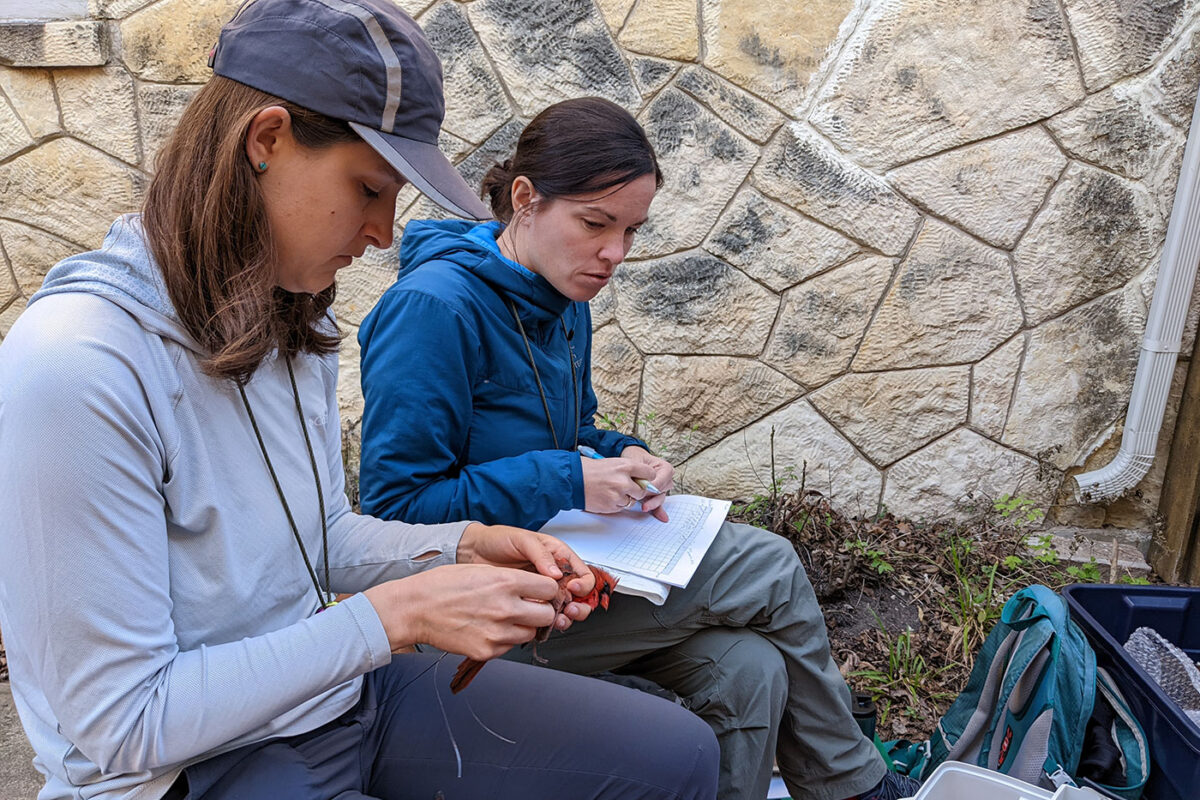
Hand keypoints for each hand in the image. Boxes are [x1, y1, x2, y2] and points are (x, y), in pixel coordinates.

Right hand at [363, 563, 561, 658]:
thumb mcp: (482, 570)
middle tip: (529, 607)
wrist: (414, 609)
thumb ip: (512, 579)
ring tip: (506, 618)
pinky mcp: (487, 651)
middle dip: (542, 610)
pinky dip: (506, 639)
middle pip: (547, 614)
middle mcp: (505, 607)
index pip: (550, 588)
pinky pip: (511, 646)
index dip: (547, 590)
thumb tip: (535, 586)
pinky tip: (490, 628)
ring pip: (532, 633)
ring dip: (525, 626)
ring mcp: (497, 632)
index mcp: (506, 581)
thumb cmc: (443, 585)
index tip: (540, 592)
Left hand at [457, 523, 595, 624]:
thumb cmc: (498, 540)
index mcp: (558, 557)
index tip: (572, 589)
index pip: (583, 574)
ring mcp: (541, 591)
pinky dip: (547, 623)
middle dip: (579, 606)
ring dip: (565, 618)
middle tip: (569, 610)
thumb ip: (541, 555)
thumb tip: (557, 573)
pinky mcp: (529, 603)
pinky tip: (542, 623)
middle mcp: (554, 575)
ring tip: (558, 619)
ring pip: (564, 609)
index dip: (583, 584)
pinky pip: (544, 616)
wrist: (473, 552)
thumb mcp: (522, 540)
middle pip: (579, 597)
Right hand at [581, 454, 657, 515]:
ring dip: (626, 498)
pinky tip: (607, 496)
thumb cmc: (590, 470)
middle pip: (643, 490)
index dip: (647, 477)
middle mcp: (624, 480)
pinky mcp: (612, 505)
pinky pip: (622, 507)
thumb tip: (643, 479)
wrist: (573, 480)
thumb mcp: (613, 463)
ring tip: (612, 491)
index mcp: (625, 466)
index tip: (645, 479)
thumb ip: (629, 471)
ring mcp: (618, 494)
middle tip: (627, 487)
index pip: (650, 473)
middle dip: (637, 490)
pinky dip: (617, 504)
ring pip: (632, 501)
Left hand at [620, 445, 675, 521]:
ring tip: (644, 507)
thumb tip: (643, 486)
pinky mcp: (656, 495)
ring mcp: (662, 488)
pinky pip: (658, 503)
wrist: (632, 459)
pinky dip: (658, 510)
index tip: (643, 489)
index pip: (661, 480)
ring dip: (652, 503)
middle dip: (651, 496)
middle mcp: (666, 479)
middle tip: (640, 498)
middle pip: (661, 491)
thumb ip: (641, 473)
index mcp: (666, 468)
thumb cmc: (635, 459)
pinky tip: (662, 517)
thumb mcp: (637, 462)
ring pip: (660, 498)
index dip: (652, 486)